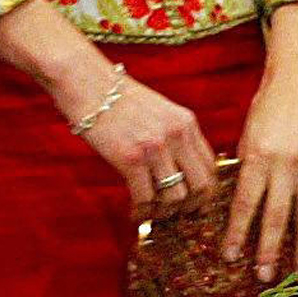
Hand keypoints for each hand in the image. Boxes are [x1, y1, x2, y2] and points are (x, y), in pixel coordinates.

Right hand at [61, 66, 216, 217]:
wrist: (87, 83)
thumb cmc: (118, 98)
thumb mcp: (160, 110)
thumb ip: (176, 136)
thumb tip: (184, 172)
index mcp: (185, 122)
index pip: (210, 167)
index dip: (204, 190)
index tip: (194, 200)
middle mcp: (176, 135)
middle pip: (200, 187)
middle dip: (190, 206)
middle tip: (176, 213)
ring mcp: (154, 148)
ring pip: (175, 198)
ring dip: (164, 211)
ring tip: (152, 212)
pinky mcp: (130, 159)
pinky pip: (146, 198)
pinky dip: (142, 211)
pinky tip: (135, 211)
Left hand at [224, 13, 297, 282]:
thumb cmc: (268, 106)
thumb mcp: (248, 133)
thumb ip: (247, 168)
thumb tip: (241, 206)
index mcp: (259, 153)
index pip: (246, 203)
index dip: (239, 232)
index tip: (231, 255)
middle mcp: (288, 163)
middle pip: (277, 217)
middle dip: (269, 250)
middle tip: (262, 277)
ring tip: (297, 275)